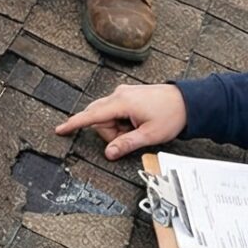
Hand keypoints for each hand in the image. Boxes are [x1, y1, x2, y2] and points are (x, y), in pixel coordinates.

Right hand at [52, 83, 185, 158]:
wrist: (187, 101)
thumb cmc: (171, 115)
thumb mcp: (149, 135)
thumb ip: (126, 144)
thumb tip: (109, 154)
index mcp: (122, 102)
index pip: (92, 115)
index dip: (74, 123)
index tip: (60, 129)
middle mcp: (119, 94)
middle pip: (98, 117)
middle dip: (109, 132)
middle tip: (130, 137)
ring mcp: (123, 93)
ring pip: (106, 115)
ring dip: (116, 127)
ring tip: (137, 129)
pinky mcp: (128, 95)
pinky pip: (114, 111)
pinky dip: (121, 121)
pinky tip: (136, 123)